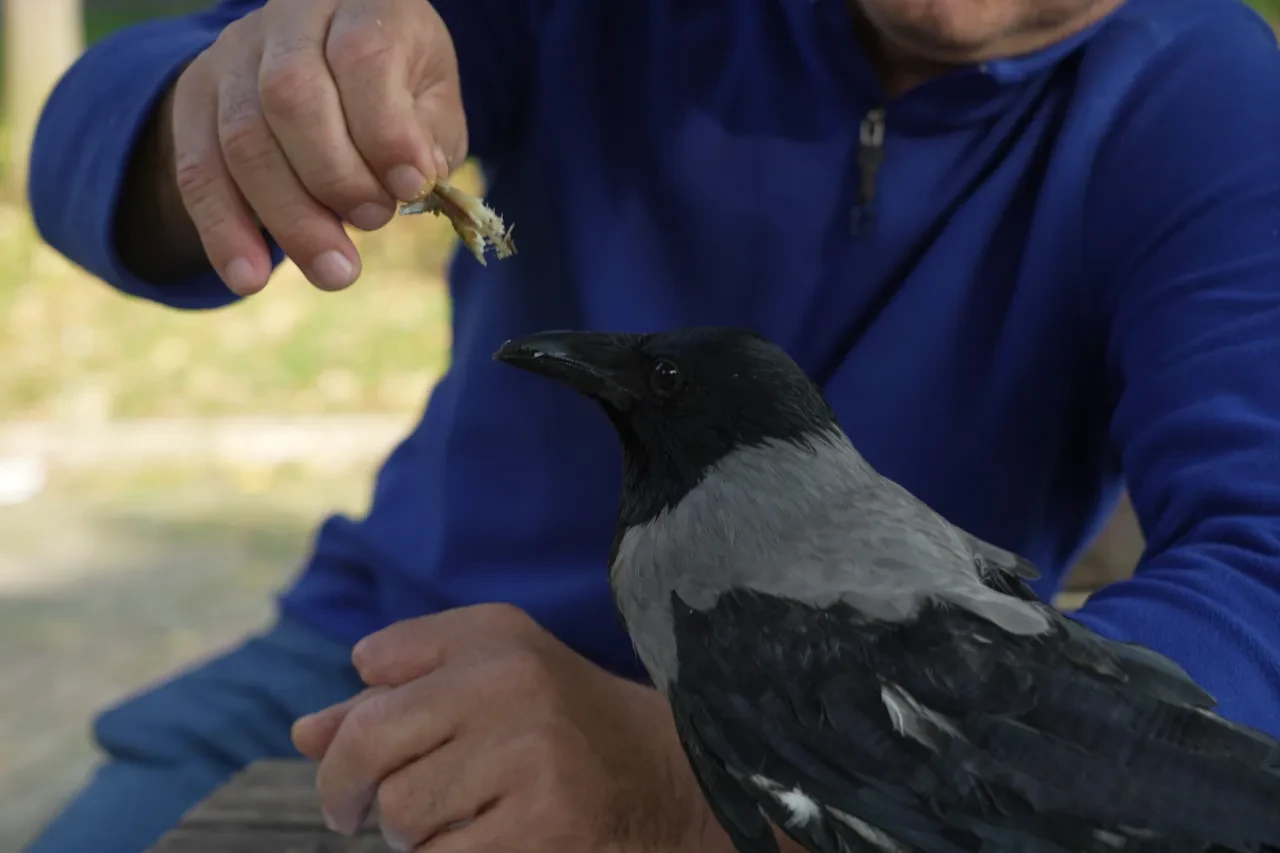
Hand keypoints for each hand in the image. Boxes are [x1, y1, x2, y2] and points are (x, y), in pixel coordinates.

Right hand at [164, 0, 465, 293]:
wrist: (329, 56)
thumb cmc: (399, 87)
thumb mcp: (433, 98)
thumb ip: (429, 135)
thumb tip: (412, 179)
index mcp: (361, 4)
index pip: (362, 57)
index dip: (386, 130)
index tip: (413, 188)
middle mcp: (289, 18)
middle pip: (291, 98)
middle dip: (336, 178)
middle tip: (374, 223)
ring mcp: (234, 56)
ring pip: (243, 139)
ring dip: (289, 217)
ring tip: (335, 272)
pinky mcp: (197, 98)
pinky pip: (197, 170)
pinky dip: (223, 230)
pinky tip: (248, 277)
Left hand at [292, 604, 719, 852]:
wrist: (665, 772)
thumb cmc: (560, 716)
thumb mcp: (488, 670)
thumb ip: (398, 686)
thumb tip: (306, 733)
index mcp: (494, 645)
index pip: (370, 709)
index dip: (341, 758)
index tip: (350, 787)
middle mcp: (513, 691)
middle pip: (374, 764)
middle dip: (358, 800)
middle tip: (364, 818)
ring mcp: (531, 761)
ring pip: (406, 821)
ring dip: (417, 836)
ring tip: (460, 820)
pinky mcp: (546, 828)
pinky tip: (493, 841)